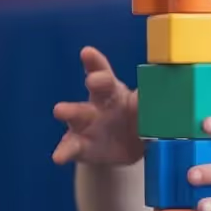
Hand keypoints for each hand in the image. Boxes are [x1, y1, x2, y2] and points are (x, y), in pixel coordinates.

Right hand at [51, 47, 143, 165]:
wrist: (130, 148)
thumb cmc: (135, 119)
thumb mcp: (145, 112)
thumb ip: (147, 105)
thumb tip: (151, 97)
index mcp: (113, 91)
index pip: (104, 73)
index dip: (95, 63)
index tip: (88, 53)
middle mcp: (97, 104)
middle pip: (94, 90)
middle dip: (94, 83)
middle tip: (93, 81)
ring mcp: (85, 124)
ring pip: (75, 115)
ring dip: (68, 111)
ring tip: (60, 110)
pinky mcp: (80, 146)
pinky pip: (71, 148)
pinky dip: (64, 151)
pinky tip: (59, 156)